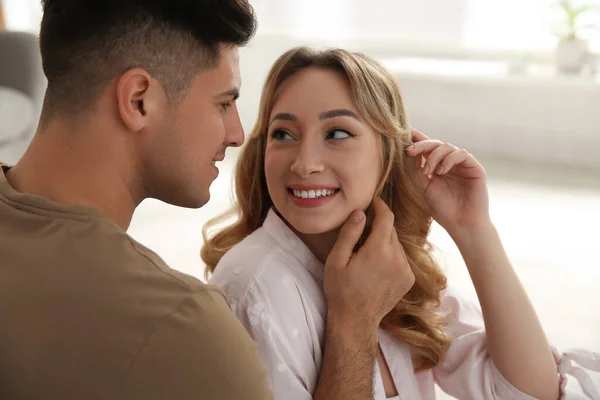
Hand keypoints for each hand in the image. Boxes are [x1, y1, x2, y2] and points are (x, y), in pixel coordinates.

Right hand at [324, 198, 414, 329]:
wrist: (356, 320)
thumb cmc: (341, 290)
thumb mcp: (336, 260)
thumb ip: (349, 234)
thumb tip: (360, 213)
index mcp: (378, 250)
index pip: (386, 217)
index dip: (380, 205)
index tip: (373, 201)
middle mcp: (397, 258)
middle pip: (391, 229)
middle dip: (379, 225)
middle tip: (362, 230)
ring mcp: (405, 270)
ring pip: (396, 243)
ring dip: (384, 241)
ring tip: (367, 252)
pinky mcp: (408, 279)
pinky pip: (400, 257)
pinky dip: (390, 255)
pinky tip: (376, 266)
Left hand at [405, 129, 490, 236]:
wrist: (461, 224)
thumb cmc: (443, 209)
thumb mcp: (424, 187)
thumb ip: (417, 169)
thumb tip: (408, 151)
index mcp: (436, 166)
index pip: (426, 148)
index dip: (416, 139)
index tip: (402, 134)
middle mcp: (449, 162)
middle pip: (435, 143)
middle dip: (421, 145)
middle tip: (410, 151)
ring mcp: (462, 164)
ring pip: (447, 146)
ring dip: (434, 156)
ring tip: (427, 171)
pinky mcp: (474, 167)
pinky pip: (461, 154)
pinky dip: (449, 159)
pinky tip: (441, 171)